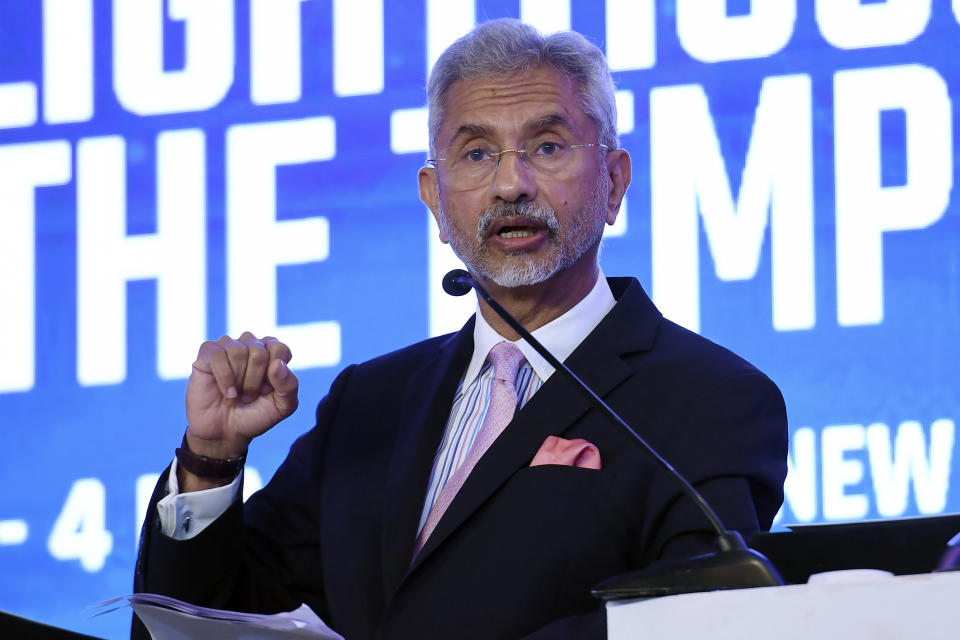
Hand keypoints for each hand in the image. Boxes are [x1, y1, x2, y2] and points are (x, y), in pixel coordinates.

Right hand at [184, 332, 298, 459]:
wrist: (225, 433)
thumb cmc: (255, 415)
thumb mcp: (282, 406)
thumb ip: (289, 385)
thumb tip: (277, 364)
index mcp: (272, 353)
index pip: (280, 349)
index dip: (274, 375)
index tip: (267, 391)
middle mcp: (251, 345)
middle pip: (259, 352)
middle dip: (255, 381)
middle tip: (249, 395)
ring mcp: (229, 346)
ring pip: (238, 351)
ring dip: (239, 380)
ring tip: (237, 394)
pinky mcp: (208, 353)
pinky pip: (217, 355)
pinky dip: (224, 377)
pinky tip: (226, 392)